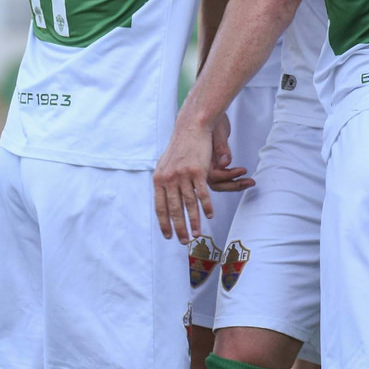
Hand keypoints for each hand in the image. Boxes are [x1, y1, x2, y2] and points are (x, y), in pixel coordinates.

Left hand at [154, 117, 214, 241]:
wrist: (191, 127)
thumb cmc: (180, 146)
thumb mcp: (166, 164)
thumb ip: (164, 181)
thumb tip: (163, 198)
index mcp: (159, 179)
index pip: (160, 206)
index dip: (164, 223)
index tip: (168, 236)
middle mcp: (168, 178)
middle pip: (174, 209)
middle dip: (179, 227)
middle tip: (183, 241)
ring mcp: (182, 175)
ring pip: (188, 204)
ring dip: (194, 221)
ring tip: (197, 234)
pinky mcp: (197, 171)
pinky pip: (202, 193)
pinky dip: (206, 206)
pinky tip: (209, 216)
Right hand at [206, 111, 253, 192]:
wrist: (206, 114)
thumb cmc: (212, 120)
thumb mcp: (218, 132)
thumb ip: (221, 148)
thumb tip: (225, 163)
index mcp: (199, 159)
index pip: (213, 176)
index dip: (228, 175)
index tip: (242, 170)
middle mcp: (201, 165)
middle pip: (216, 184)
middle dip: (233, 185)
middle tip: (249, 181)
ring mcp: (206, 166)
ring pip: (219, 182)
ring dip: (235, 183)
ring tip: (250, 181)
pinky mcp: (213, 164)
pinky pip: (221, 176)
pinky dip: (232, 177)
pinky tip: (243, 175)